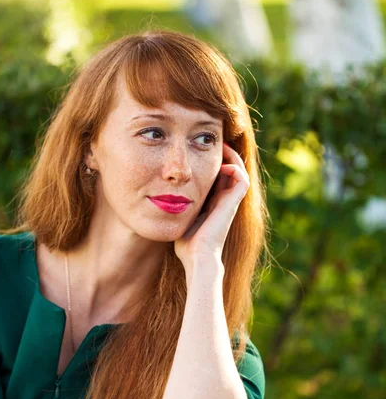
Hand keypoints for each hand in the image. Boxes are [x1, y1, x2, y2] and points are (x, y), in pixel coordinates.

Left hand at [174, 142, 249, 271]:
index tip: (197, 151)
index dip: (209, 163)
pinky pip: (241, 178)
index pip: (215, 177)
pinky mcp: (233, 203)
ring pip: (238, 171)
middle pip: (228, 171)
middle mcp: (223, 201)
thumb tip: (158, 198)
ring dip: (230, 157)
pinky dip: (235, 166)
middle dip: (220, 155)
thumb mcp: (178, 219)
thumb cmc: (186, 245)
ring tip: (219, 145)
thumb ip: (174, 207)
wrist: (197, 257)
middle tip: (209, 142)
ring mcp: (230, 202)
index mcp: (212, 204)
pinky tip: (220, 163)